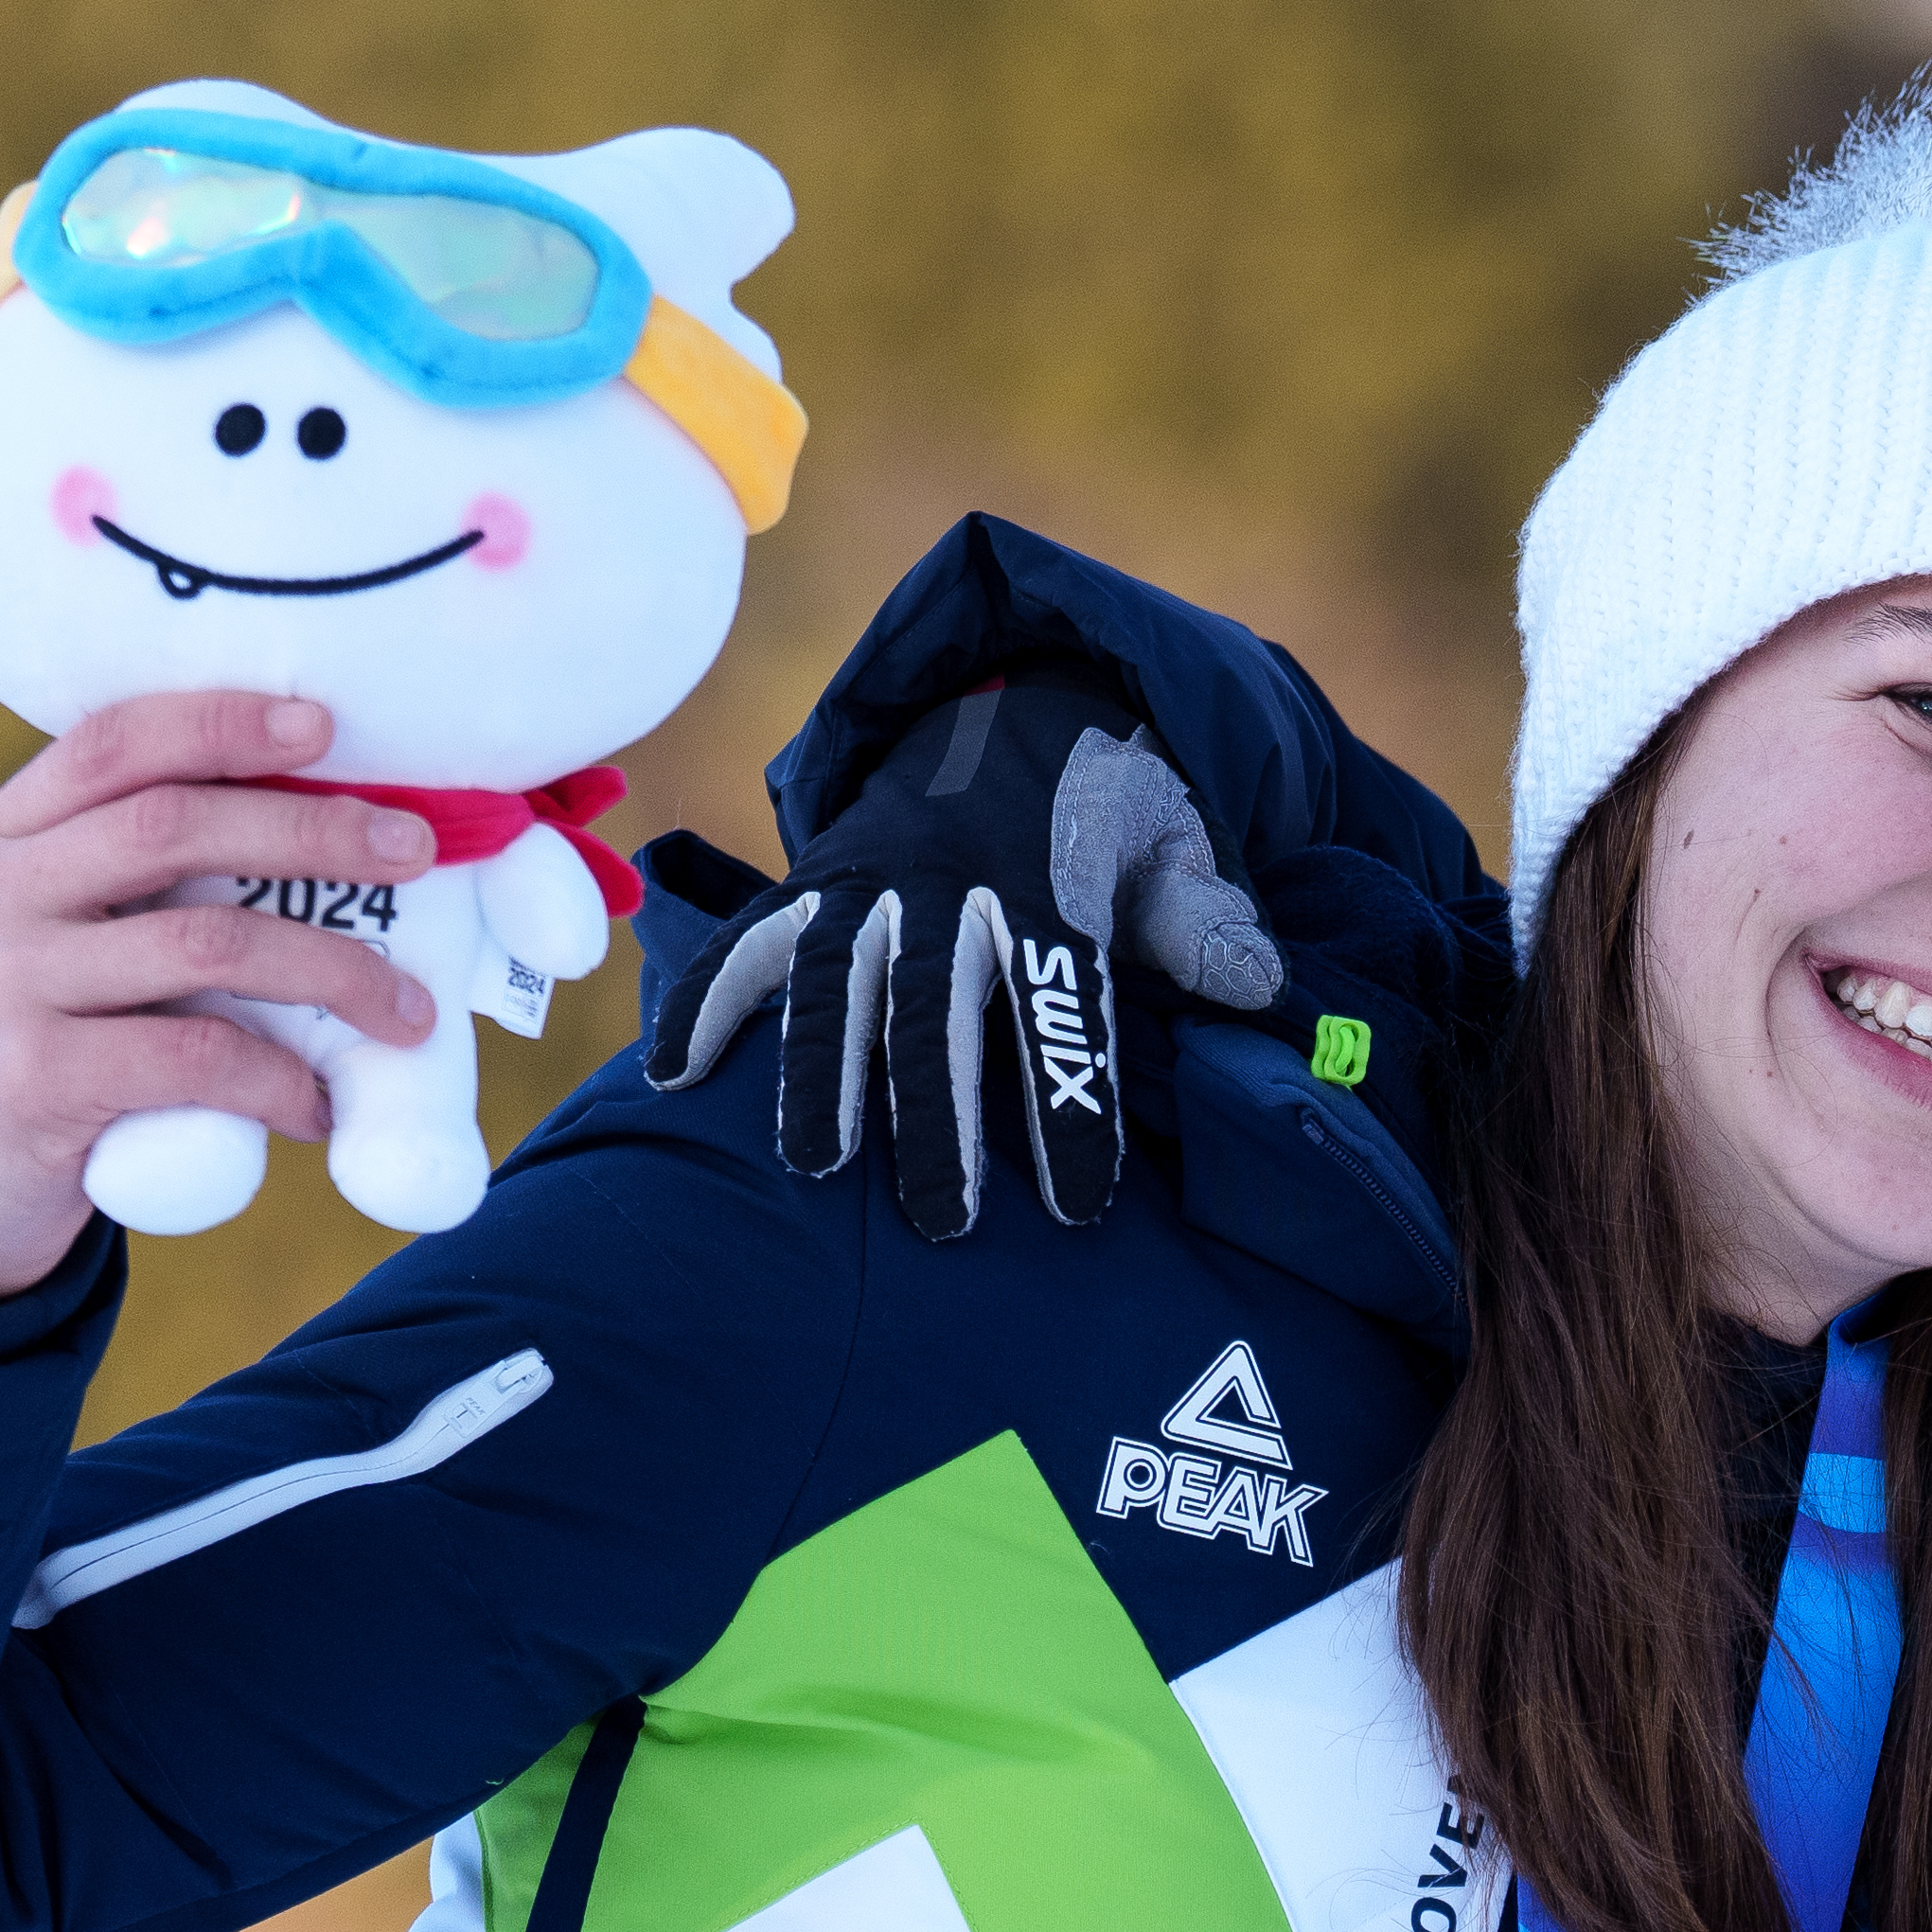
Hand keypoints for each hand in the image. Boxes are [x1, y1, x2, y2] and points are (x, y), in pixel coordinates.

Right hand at [0, 692, 436, 1305]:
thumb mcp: (60, 938)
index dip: (223, 721)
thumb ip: (141, 882)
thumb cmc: (47, 1043)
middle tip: (414, 850)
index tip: (326, 724)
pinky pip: (194, 1057)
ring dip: (333, 973)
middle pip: (173, 827)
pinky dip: (280, 1079)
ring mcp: (2, 983)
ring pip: (205, 944)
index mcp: (3, 836)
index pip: (114, 744)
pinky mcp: (31, 1078)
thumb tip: (339, 842)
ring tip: (408, 1017)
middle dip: (311, 831)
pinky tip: (319, 1108)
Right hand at [669, 672, 1279, 1238]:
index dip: (1071, 1099)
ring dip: (819, 1069)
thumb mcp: (1178, 847)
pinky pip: (753, 937)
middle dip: (936, 1111)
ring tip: (812, 1168)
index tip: (1080, 1204)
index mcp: (1052, 878)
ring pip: (835, 973)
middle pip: (935, 997)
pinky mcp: (817, 877)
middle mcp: (953, 875)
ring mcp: (872, 873)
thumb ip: (1207, 920)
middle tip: (945, 1221)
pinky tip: (674, 1075)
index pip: (1062, 999)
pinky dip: (707, 997)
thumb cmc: (1111, 814)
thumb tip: (1258, 986)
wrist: (1017, 710)